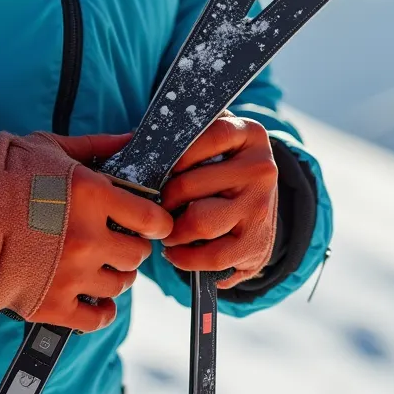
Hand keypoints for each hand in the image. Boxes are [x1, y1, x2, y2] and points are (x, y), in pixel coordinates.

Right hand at [0, 132, 172, 332]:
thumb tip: (133, 139)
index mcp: (93, 195)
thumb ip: (98, 146)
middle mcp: (88, 238)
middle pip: (137, 255)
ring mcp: (71, 274)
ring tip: (99, 266)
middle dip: (131, 248)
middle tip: (116, 242)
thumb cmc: (3, 176)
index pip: (152, 219)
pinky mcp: (50, 304)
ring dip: (114, 276)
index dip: (156, 223)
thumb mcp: (52, 148)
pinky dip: (100, 311)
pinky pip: (96, 319)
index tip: (151, 224)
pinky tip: (95, 300)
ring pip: (121, 285)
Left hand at [160, 113, 278, 288]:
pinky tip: (176, 252)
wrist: (261, 208)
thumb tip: (131, 142)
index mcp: (250, 135)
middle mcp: (261, 169)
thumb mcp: (216, 142)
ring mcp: (261, 207)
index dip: (176, 154)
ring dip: (173, 231)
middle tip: (156, 205)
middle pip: (190, 185)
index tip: (159, 166)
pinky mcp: (257, 243)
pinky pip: (212, 257)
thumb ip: (187, 137)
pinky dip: (185, 258)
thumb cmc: (223, 170)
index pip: (209, 137)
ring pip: (199, 222)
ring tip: (167, 229)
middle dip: (163, 200)